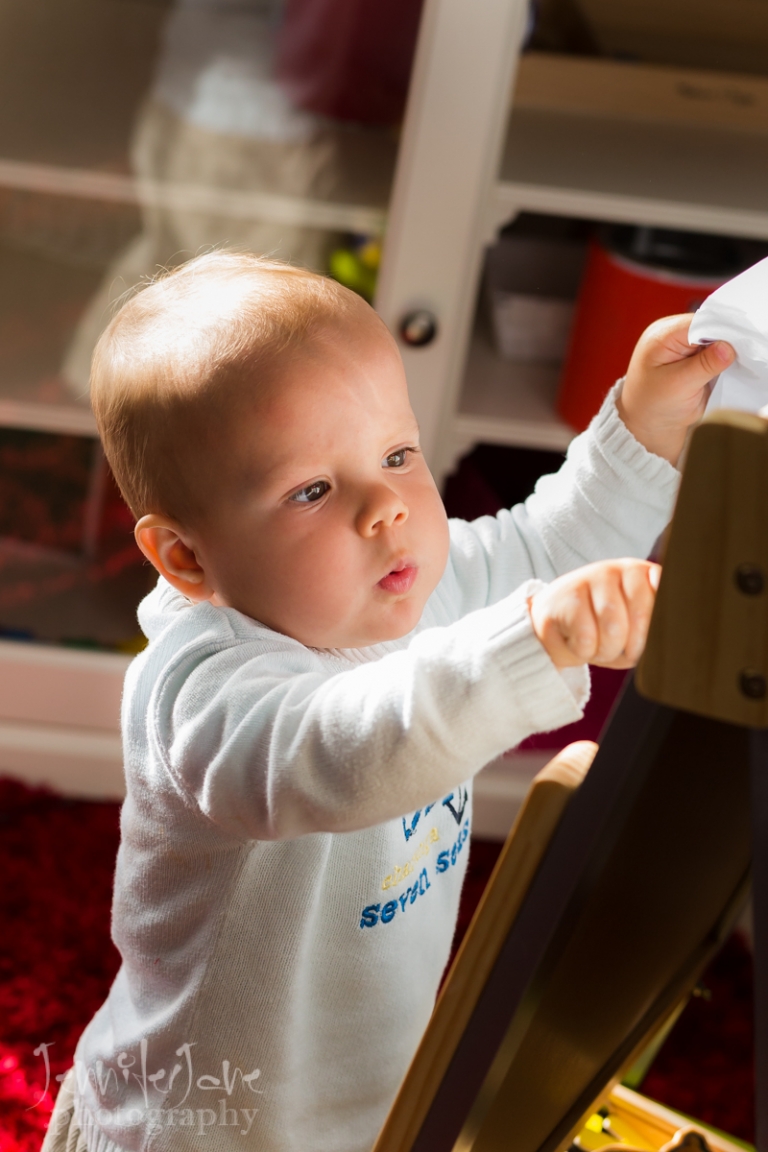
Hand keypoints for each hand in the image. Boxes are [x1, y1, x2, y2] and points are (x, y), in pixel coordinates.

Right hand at [529, 559, 660, 669]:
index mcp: (642, 574)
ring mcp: (590, 578)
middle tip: (617, 648)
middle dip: (631, 648)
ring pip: (613, 630)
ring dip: (606, 651)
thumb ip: (655, 626)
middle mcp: (618, 569)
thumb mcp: (635, 629)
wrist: (552, 626)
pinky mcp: (566, 597)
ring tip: (596, 645)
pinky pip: (586, 639)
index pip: (665, 596)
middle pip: (641, 619)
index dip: (657, 628)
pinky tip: (575, 641)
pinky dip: (583, 652)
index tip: (649, 640)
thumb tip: (669, 642)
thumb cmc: (601, 630)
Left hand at [617, 314, 734, 465]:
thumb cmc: (652, 405)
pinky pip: (715, 352)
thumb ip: (704, 365)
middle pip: (710, 327)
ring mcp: (685, 345)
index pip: (700, 321)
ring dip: (725, 353)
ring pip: (715, 339)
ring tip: (729, 367)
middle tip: (736, 359)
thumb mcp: (678, 385)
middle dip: (725, 342)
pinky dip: (722, 361)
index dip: (721, 331)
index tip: (735, 348)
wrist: (647, 424)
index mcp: (663, 335)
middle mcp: (674, 334)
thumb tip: (728, 347)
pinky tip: (726, 371)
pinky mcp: (694, 357)